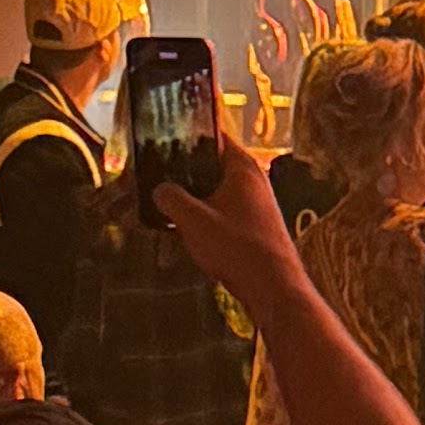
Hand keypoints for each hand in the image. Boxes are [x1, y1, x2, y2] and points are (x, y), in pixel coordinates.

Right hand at [163, 137, 306, 307]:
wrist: (274, 288)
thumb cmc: (237, 247)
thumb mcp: (193, 219)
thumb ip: (170, 198)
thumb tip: (159, 190)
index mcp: (242, 168)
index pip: (212, 137)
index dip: (185, 137)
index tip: (159, 142)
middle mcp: (252, 181)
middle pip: (209, 167)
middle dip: (180, 174)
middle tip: (150, 180)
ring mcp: (254, 205)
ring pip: (212, 193)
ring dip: (188, 200)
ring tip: (157, 208)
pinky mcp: (252, 227)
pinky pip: (220, 214)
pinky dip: (200, 218)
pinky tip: (177, 231)